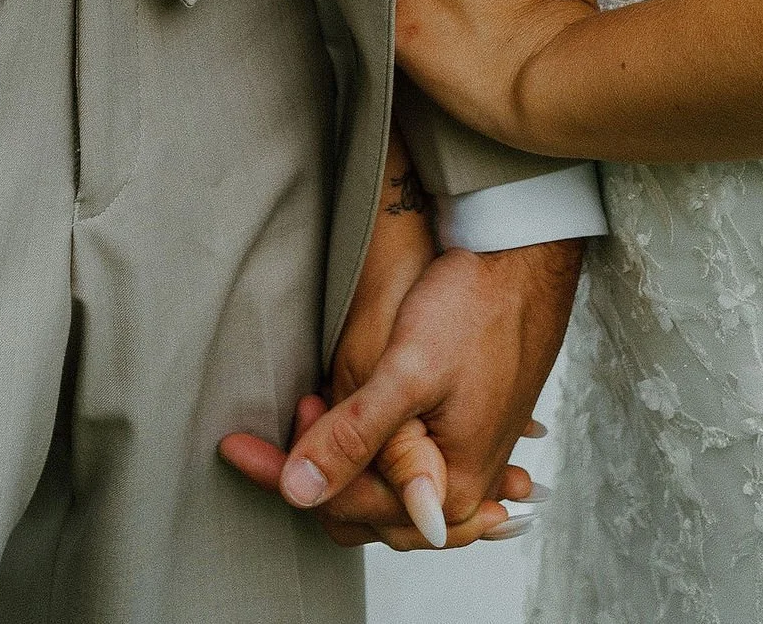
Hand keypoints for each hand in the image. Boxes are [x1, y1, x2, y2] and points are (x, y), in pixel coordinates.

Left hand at [218, 130, 530, 549]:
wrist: (525, 257)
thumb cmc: (475, 305)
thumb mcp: (407, 370)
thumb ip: (355, 436)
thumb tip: (299, 492)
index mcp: (447, 487)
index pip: (344, 505)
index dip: (287, 475)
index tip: (237, 445)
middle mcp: (460, 488)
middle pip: (363, 503)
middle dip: (318, 468)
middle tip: (298, 406)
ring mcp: (463, 459)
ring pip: (381, 481)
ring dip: (343, 453)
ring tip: (317, 402)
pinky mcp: (462, 430)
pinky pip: (404, 459)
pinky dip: (371, 444)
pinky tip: (350, 420)